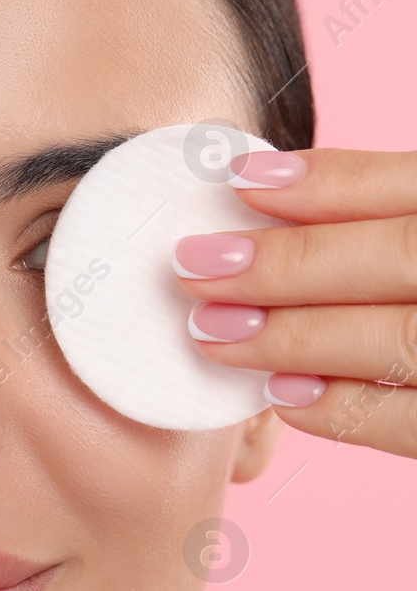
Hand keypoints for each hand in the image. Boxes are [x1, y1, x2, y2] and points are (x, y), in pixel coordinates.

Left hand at [173, 147, 416, 456]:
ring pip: (405, 342)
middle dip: (292, 263)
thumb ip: (403, 213)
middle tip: (194, 267)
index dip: (334, 182)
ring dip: (301, 339)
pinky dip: (353, 411)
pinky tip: (286, 397)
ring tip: (216, 333)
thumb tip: (277, 191)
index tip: (241, 179)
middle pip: (407, 258)